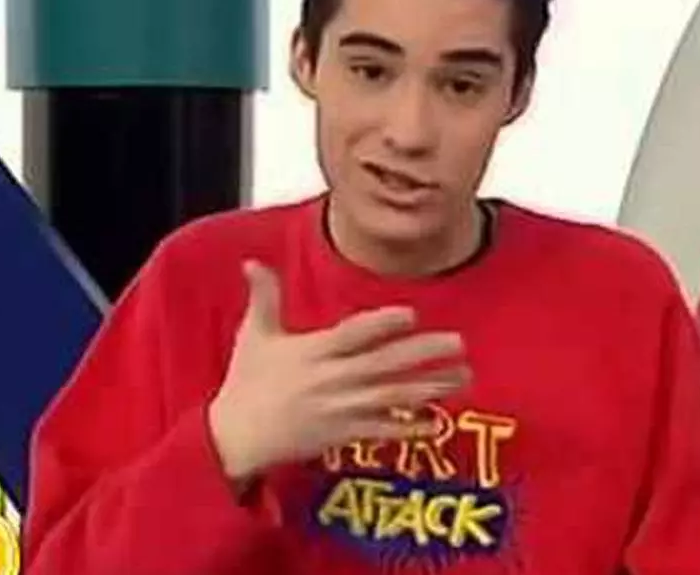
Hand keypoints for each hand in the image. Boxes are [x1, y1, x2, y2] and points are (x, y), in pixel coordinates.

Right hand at [209, 261, 469, 483]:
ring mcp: (341, 410)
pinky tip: (437, 422)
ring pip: (393, 398)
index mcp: (312, 352)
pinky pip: (383, 432)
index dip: (382, 324)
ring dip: (430, 388)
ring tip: (462, 376)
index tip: (412, 313)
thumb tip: (253, 262)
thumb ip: (264, 296)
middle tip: (459, 343)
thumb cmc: (247, 383)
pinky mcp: (343, 435)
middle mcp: (331, 380)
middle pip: (385, 365)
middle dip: (424, 354)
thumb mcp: (253, 335)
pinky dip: (410, 429)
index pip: (353, 334)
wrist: (236, 437)